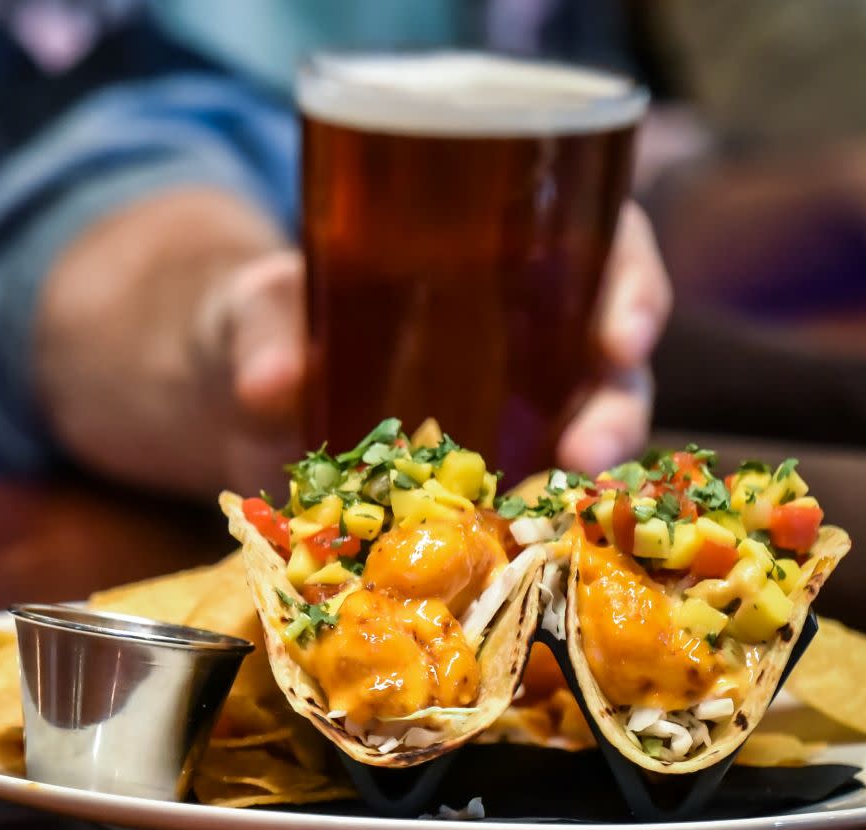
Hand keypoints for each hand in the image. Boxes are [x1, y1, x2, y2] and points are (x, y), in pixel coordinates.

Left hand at [210, 202, 671, 489]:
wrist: (233, 391)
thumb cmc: (263, 318)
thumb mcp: (256, 305)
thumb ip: (262, 328)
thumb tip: (269, 382)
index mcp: (503, 249)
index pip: (608, 244)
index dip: (631, 283)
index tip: (620, 336)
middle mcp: (528, 328)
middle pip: (611, 356)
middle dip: (617, 403)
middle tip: (589, 450)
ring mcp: (512, 409)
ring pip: (587, 433)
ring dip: (590, 475)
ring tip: (560, 505)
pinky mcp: (480, 477)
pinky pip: (533, 497)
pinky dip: (540, 523)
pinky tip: (527, 549)